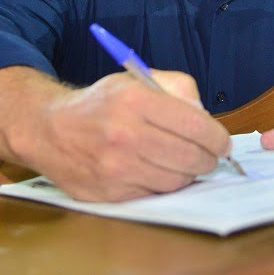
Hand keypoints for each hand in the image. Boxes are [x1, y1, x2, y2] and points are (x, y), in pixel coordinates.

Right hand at [31, 70, 230, 200]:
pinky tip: (156, 171)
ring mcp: (115, 168)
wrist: (51, 129)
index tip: (222, 142)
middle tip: (209, 156)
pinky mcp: (109, 193)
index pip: (197, 126)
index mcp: (135, 100)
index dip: (218, 138)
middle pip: (191, 158)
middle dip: (209, 159)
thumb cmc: (101, 104)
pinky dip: (162, 185)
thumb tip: (206, 116)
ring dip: (187, 173)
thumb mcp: (137, 79)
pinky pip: (154, 195)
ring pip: (177, 181)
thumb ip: (178, 88)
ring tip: (181, 161)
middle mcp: (124, 134)